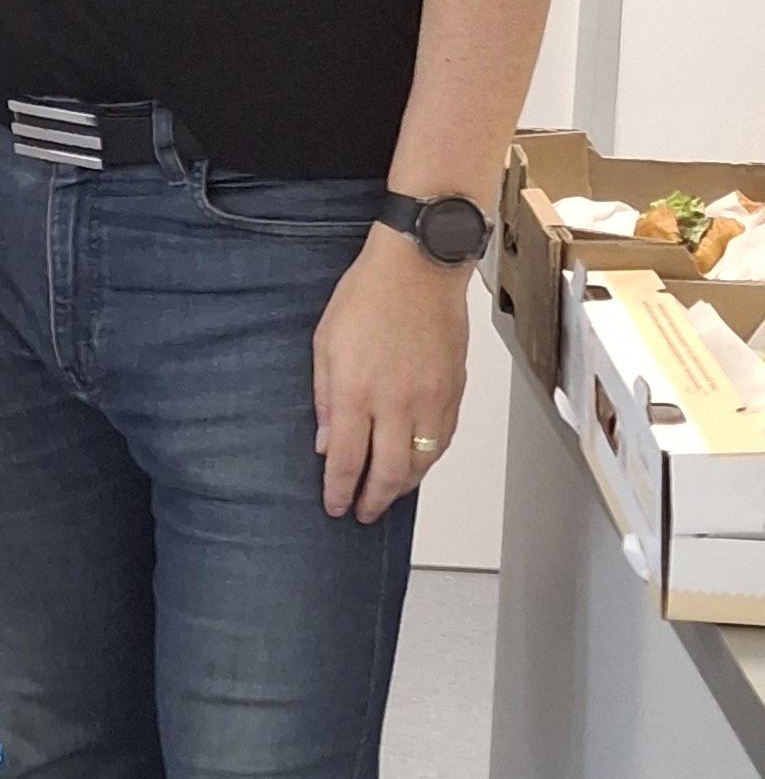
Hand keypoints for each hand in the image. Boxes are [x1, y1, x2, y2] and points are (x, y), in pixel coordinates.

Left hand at [313, 231, 468, 521]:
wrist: (420, 266)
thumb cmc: (368, 295)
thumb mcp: (325, 343)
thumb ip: (326, 399)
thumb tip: (326, 443)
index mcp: (358, 392)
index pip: (348, 461)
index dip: (340, 492)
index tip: (335, 506)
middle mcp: (397, 403)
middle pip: (388, 474)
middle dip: (373, 501)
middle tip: (362, 512)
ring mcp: (430, 399)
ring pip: (421, 464)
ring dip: (402, 487)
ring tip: (387, 494)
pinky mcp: (454, 391)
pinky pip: (443, 441)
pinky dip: (428, 462)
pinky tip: (416, 465)